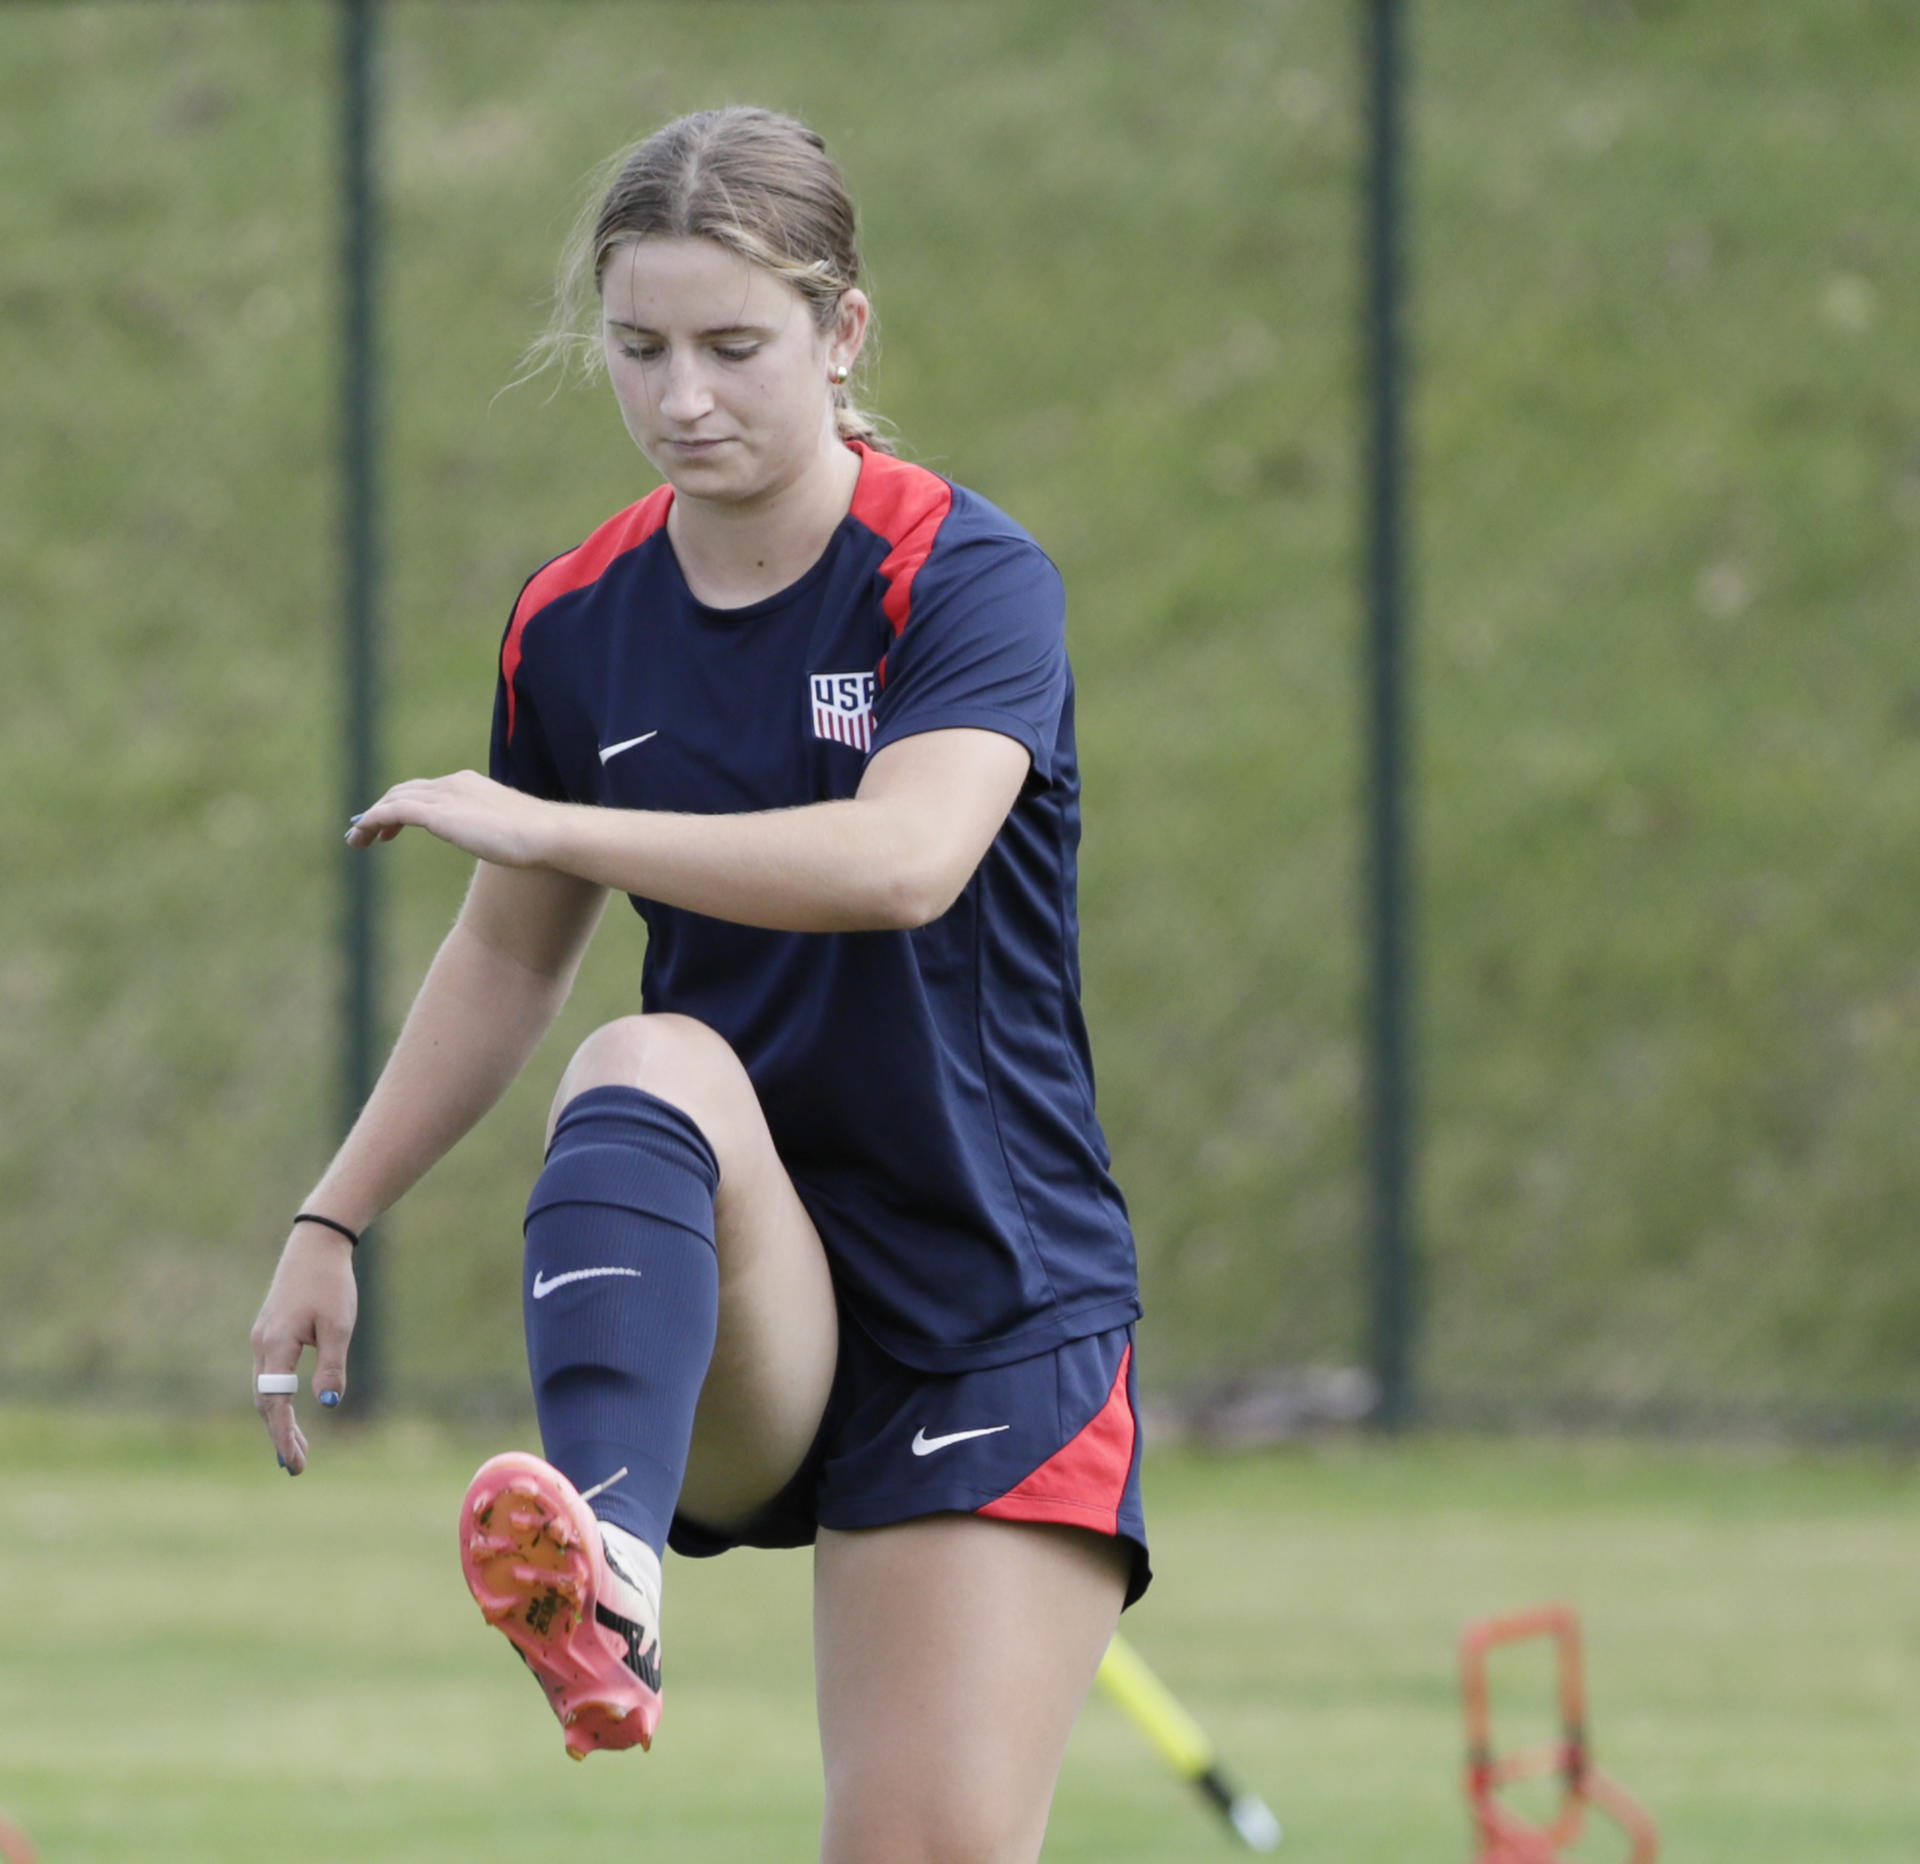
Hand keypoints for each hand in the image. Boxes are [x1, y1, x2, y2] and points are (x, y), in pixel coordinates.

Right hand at [250, 1226, 358, 1474]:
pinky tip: (289, 1413)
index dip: (283, 1435)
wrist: (316, 1245)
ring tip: (296, 1451)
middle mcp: (261, 1346)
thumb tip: (329, 1405)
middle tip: (297, 1468)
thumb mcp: (338, 1325)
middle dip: (280, 1436)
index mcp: (275, 1345)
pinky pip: (269, 1377)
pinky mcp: (270, 1334)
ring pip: (265, 1391)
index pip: (275, 1403)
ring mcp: (262, 1339)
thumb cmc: (330, 1283)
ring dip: (279, 1421)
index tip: (293, 1462)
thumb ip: (331, 1365)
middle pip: (265, 1403)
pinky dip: (278, 1401)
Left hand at [345, 770, 555, 867]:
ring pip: (393, 800)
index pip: (428, 790)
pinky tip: (362, 835)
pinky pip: (391, 811)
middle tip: (366, 831)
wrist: (545, 834)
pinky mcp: (436, 813)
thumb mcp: (510, 832)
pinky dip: (371, 820)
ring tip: (356, 840)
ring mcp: (444, 796)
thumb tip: (498, 843)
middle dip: (381, 809)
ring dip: (370, 818)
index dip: (404, 804)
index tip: (391, 824)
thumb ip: (494, 831)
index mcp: (470, 785)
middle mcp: (453, 783)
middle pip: (405, 791)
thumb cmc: (537, 839)